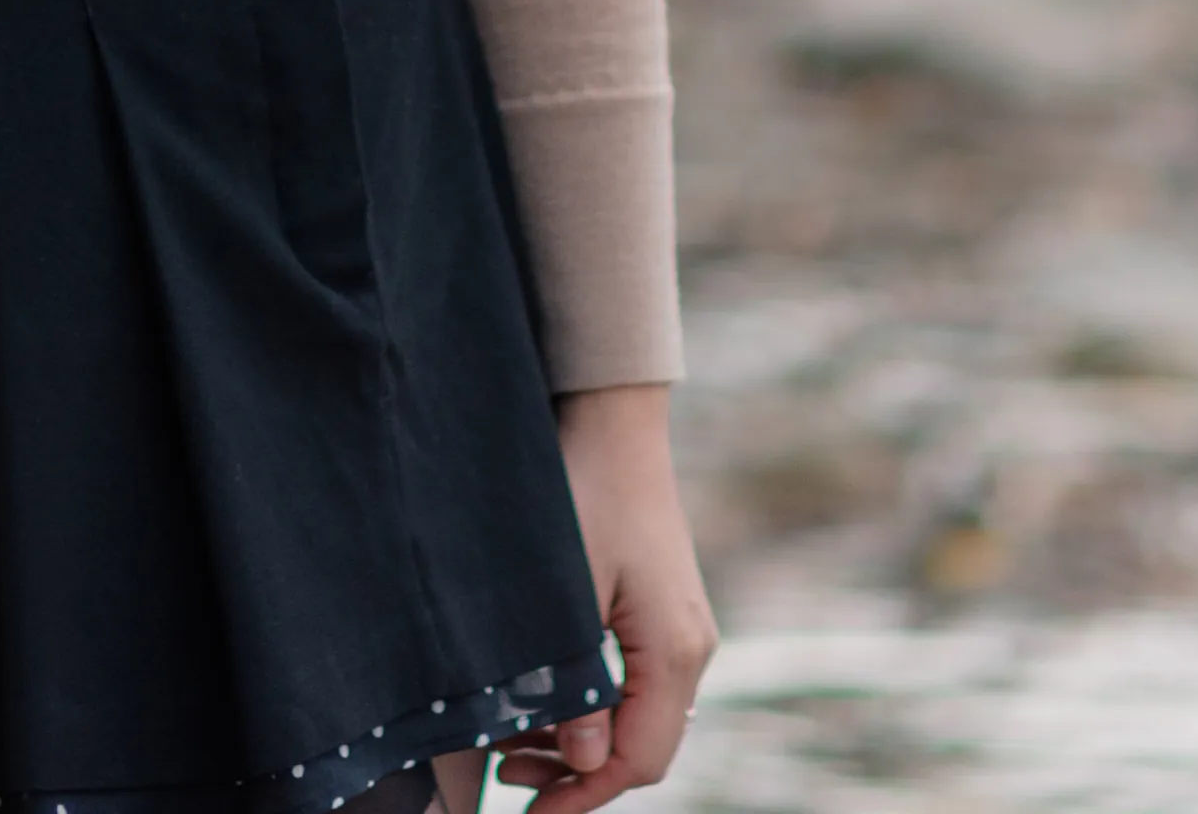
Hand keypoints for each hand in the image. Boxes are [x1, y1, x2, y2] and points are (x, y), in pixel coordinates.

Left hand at [492, 384, 712, 800]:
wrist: (610, 420)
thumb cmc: (582, 493)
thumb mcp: (565, 592)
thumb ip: (575, 683)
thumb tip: (583, 762)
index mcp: (675, 651)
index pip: (640, 758)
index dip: (585, 795)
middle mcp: (690, 649)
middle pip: (643, 747)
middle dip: (577, 775)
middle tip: (506, 779)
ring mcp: (681, 631)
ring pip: (637, 719)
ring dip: (579, 744)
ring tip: (511, 747)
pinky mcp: (663, 615)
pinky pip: (634, 685)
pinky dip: (590, 708)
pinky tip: (543, 703)